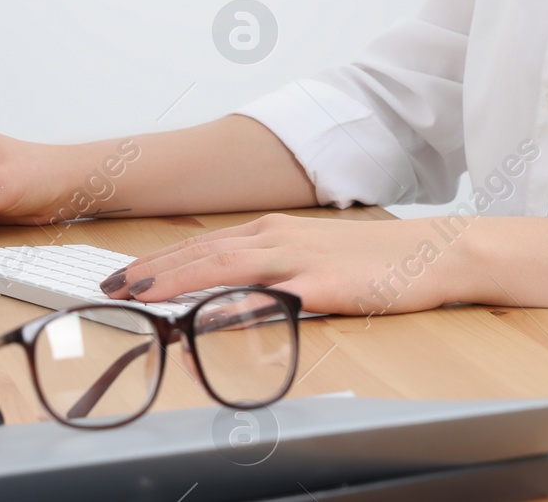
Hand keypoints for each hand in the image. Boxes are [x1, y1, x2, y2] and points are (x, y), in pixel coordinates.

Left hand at [99, 214, 468, 318]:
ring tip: (141, 295)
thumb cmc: (378, 259)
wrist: (435, 252)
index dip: (160, 259)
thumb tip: (235, 290)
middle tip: (112, 286)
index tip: (124, 274)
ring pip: (224, 267)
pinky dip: (233, 306)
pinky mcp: (321, 287)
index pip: (204, 243)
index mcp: (277, 230)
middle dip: (154, 269)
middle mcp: (280, 238)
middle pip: (203, 252)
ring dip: (178, 280)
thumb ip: (276, 269)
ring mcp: (300, 260)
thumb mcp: (316, 256)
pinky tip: (208, 316)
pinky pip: (269, 298)